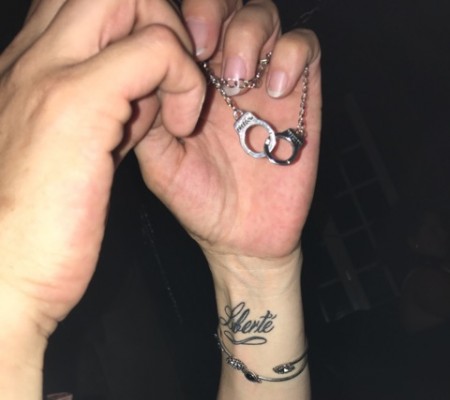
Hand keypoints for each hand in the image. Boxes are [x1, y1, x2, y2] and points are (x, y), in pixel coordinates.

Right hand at [0, 0, 236, 333]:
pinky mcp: (77, 103)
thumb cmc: (35, 233)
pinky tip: (181, 130)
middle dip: (156, 18)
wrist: (3, 280)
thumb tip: (142, 100)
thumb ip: (101, 119)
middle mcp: (33, 59)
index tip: (158, 87)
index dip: (133, 28)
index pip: (83, 6)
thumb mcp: (68, 161)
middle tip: (177, 80)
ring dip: (171, 40)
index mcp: (29, 73)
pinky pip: (155, 48)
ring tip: (177, 107)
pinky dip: (183, 79)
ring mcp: (49, 73)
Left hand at [136, 3, 320, 260]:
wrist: (241, 237)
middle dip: (213, 9)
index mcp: (189, 79)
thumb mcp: (158, 159)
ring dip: (248, 33)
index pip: (184, 18)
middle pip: (226, 2)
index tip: (174, 48)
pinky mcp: (300, 97)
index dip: (179, 16)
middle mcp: (226, 71)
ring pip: (263, 14)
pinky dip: (290, 55)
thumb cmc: (198, 201)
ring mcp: (263, 81)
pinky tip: (272, 91)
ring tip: (236, 78)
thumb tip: (140, 67)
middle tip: (203, 46)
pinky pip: (305, 48)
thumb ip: (147, 114)